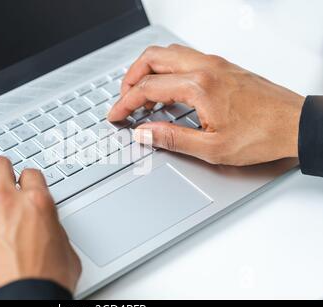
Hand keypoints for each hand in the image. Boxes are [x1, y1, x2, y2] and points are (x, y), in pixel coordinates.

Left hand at [0, 157, 81, 299]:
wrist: (20, 304)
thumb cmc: (44, 283)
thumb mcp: (65, 248)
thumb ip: (52, 226)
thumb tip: (46, 225)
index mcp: (36, 203)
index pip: (31, 173)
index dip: (30, 179)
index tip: (27, 184)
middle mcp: (6, 204)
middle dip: (3, 170)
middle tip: (4, 177)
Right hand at [108, 44, 304, 165]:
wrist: (295, 124)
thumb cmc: (262, 134)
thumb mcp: (212, 148)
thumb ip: (172, 138)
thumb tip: (144, 133)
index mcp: (199, 86)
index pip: (147, 88)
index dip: (125, 103)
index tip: (116, 115)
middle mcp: (204, 67)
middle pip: (152, 59)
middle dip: (130, 78)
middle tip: (124, 100)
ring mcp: (214, 63)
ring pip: (167, 53)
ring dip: (147, 70)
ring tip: (141, 94)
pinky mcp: (221, 66)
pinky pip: (183, 57)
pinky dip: (165, 69)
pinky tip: (167, 89)